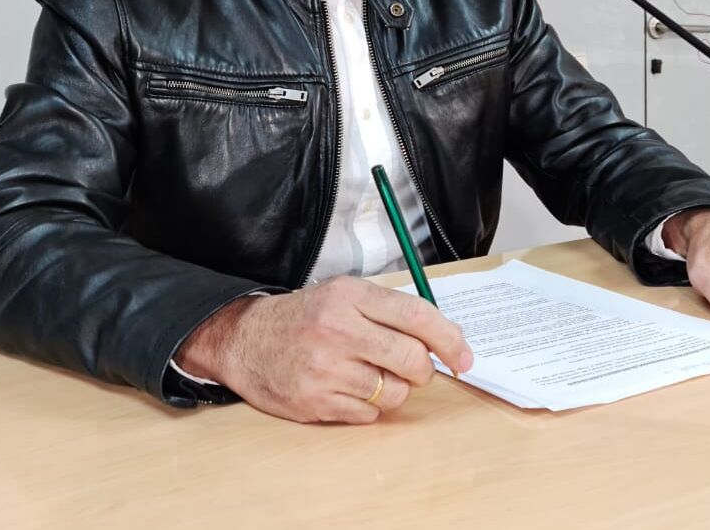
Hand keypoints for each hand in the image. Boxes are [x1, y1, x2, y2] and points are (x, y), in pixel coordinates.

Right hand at [175, 277, 474, 423]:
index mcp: (350, 296)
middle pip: (413, 360)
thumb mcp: (343, 295)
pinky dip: (369, 406)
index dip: (450, 340)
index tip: (464, 357)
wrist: (245, 340)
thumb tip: (446, 338)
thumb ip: (390, 311)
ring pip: (396, 392)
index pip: (418, 317)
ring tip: (370, 375)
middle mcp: (338, 330)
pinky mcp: (316, 402)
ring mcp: (326, 369)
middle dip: (422, 369)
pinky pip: (370, 414)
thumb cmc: (304, 318)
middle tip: (411, 367)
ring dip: (394, 389)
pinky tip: (348, 389)